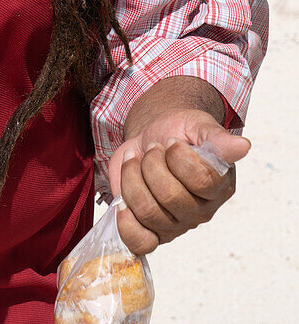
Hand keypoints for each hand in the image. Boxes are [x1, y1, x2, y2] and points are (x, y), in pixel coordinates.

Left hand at [108, 109, 250, 253]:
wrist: (150, 139)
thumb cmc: (178, 132)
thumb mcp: (198, 125)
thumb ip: (217, 137)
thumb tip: (243, 146)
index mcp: (218, 186)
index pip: (200, 180)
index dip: (178, 156)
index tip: (171, 141)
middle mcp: (200, 211)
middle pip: (170, 196)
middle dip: (152, 163)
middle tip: (153, 149)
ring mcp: (176, 225)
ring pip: (148, 211)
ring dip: (132, 177)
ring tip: (136, 161)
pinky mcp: (151, 231)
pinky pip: (140, 243)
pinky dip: (127, 224)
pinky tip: (123, 202)